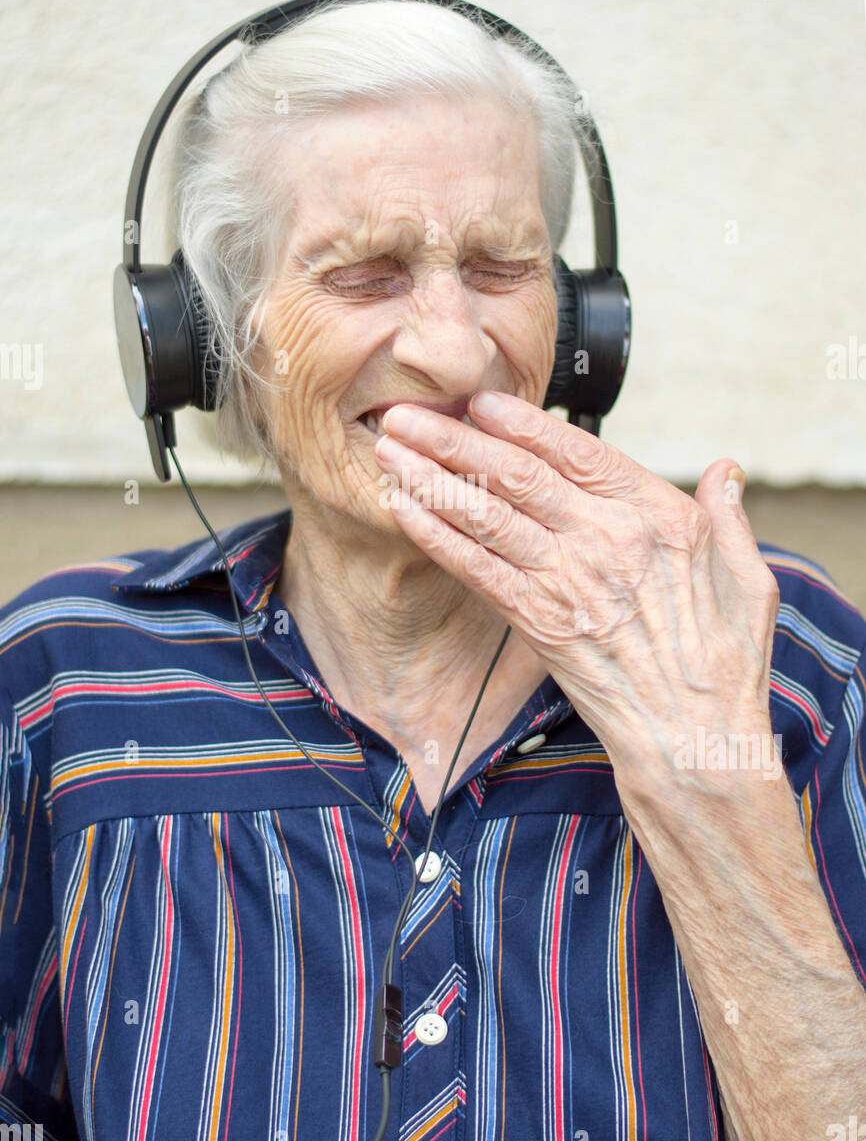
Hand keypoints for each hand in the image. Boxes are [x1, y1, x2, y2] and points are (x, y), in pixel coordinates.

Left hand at [373, 390, 779, 809]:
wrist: (695, 737)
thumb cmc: (726, 662)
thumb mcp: (748, 577)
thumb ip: (729, 517)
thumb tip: (724, 471)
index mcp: (656, 515)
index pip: (576, 451)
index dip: (521, 422)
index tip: (480, 402)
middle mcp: (606, 538)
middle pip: (516, 474)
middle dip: (453, 438)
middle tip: (404, 413)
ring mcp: (567, 580)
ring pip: (487, 513)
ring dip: (432, 478)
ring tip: (389, 450)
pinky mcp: (539, 622)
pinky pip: (476, 568)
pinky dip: (436, 535)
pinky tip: (403, 509)